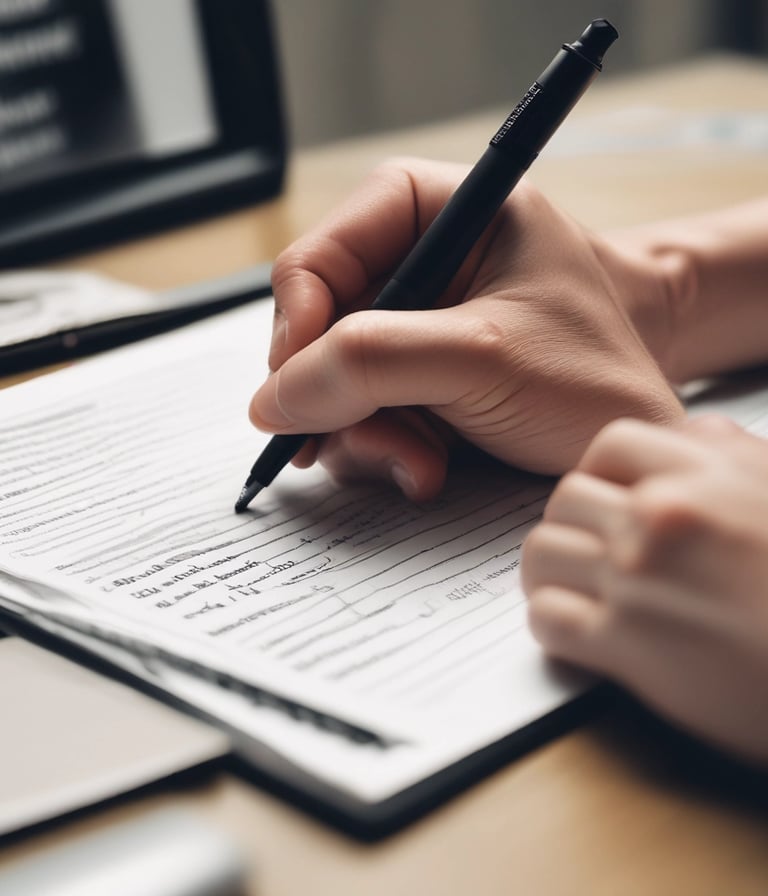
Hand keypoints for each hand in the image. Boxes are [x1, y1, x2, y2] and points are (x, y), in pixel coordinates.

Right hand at [249, 158, 682, 499]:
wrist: (633, 444)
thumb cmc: (594, 374)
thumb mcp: (483, 357)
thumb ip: (372, 362)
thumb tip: (273, 396)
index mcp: (440, 213)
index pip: (327, 248)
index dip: (299, 314)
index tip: (296, 381)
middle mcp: (421, 267)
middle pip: (320, 322)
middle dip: (335, 391)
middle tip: (340, 439)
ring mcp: (418, 329)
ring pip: (335, 378)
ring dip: (362, 432)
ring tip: (416, 463)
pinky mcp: (421, 382)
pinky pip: (363, 414)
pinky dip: (384, 449)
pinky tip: (426, 468)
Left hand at [522, 414, 767, 764]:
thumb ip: (731, 458)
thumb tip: (682, 439)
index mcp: (710, 473)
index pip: (610, 445)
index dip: (598, 475)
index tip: (605, 501)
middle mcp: (664, 515)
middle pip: (566, 498)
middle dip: (572, 526)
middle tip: (588, 550)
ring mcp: (639, 578)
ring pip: (542, 553)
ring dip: (550, 574)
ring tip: (572, 589)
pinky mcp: (628, 646)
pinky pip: (547, 619)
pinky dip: (553, 625)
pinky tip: (580, 635)